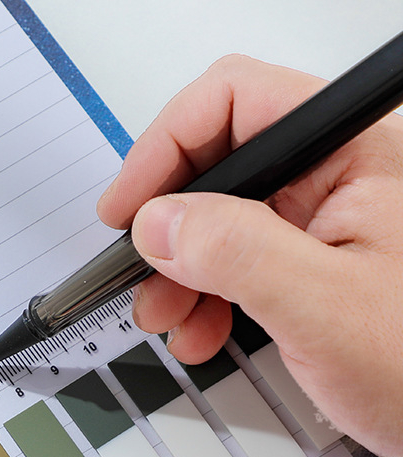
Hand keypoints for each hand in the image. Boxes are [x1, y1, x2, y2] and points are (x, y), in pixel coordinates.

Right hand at [96, 55, 402, 456]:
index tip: (127, 210)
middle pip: (215, 163)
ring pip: (214, 219)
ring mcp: (315, 224)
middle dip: (167, 224)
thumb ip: (239, 254)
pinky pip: (230, 262)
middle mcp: (331, 179)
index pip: (234, 103)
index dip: (164, 148)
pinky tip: (199, 331)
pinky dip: (199, 296)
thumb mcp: (325, 309)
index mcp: (350, 157)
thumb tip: (158, 222)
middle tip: (140, 272)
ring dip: (176, 270)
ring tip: (167, 316)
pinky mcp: (302, 265)